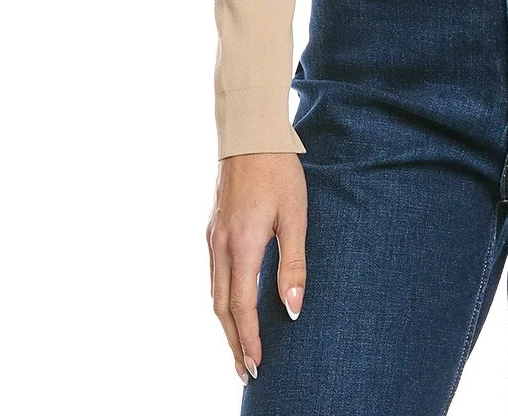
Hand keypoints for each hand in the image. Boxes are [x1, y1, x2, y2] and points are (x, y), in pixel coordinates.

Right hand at [206, 152, 307, 385]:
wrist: (250, 134)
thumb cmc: (279, 172)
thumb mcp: (295, 216)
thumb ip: (294, 264)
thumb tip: (293, 309)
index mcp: (241, 245)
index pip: (241, 307)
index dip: (249, 339)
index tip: (258, 366)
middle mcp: (220, 246)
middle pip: (222, 308)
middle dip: (233, 342)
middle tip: (246, 372)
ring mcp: (212, 238)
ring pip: (214, 293)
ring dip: (226, 324)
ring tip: (239, 348)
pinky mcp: (212, 229)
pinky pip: (213, 275)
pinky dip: (222, 300)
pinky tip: (233, 307)